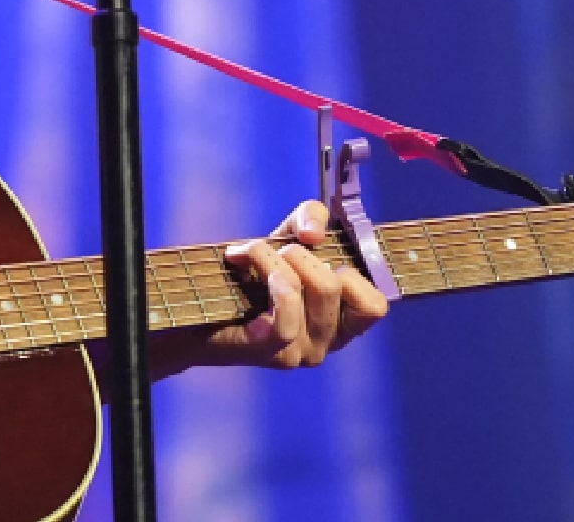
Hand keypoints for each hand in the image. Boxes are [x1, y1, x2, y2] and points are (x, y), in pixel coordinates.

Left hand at [169, 200, 388, 371]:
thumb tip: (314, 235)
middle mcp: (327, 343)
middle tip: (278, 250)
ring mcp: (300, 352)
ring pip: (305, 291)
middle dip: (302, 254)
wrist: (198, 306)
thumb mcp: (289, 237)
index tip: (324, 256)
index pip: (375, 306)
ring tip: (252, 252)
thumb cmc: (252, 275)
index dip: (354, 271)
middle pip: (334, 287)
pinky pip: (283, 315)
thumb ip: (311, 219)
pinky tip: (242, 261)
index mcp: (342, 322)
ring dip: (274, 258)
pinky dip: (264, 272)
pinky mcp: (270, 352)